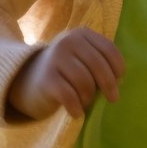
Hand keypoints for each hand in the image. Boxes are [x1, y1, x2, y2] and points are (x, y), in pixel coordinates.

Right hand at [7, 27, 124, 119]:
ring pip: (85, 83)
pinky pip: (70, 96)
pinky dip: (77, 107)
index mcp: (81, 34)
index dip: (118, 68)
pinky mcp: (47, 79)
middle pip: (99, 66)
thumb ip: (99, 61)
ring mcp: (55, 58)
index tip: (119, 81)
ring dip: (89, 97)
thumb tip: (119, 80)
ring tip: (85, 102)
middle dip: (109, 86)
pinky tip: (76, 112)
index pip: (109, 50)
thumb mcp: (81, 57)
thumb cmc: (64, 71)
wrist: (27, 79)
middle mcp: (68, 42)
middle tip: (112, 98)